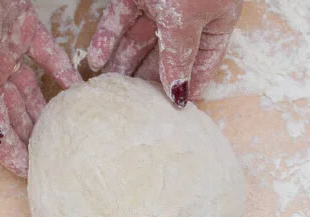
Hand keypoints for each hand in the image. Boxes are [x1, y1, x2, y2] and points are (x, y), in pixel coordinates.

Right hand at [0, 0, 81, 176]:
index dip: (4, 149)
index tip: (26, 171)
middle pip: (9, 112)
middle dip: (29, 135)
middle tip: (55, 155)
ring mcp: (2, 48)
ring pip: (30, 88)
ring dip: (47, 109)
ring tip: (70, 131)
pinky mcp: (22, 27)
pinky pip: (48, 56)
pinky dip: (63, 72)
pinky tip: (79, 91)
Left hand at [87, 0, 242, 107]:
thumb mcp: (189, 19)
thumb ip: (181, 56)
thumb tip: (180, 94)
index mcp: (215, 24)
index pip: (201, 66)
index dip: (186, 88)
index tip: (170, 113)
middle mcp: (189, 17)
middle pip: (166, 57)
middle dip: (147, 80)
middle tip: (132, 106)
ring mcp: (162, 4)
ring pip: (139, 41)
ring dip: (122, 64)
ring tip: (107, 89)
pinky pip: (120, 20)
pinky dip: (106, 38)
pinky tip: (95, 59)